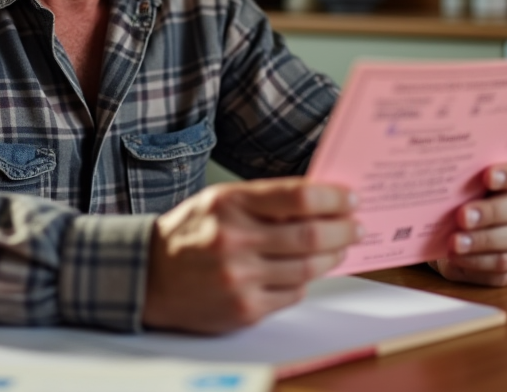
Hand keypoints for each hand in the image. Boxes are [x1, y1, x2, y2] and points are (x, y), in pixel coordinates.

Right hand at [142, 177, 360, 333]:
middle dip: (343, 230)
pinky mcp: (244, 308)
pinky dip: (304, 282)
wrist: (150, 276)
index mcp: (231, 204)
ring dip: (331, 257)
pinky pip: (292, 295)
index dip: (333, 198)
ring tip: (339, 248)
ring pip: (307, 269)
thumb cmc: (190, 233)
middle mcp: (235, 240)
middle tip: (356, 226)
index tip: (350, 198)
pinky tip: (306, 272)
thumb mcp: (220, 200)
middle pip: (310, 236)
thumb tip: (317, 200)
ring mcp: (240, 277)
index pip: (298, 197)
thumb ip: (265, 199)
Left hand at [433, 156, 506, 286]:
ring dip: (481, 242)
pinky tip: (457, 258)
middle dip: (490, 212)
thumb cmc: (462, 196)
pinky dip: (477, 264)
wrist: (454, 228)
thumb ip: (464, 172)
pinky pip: (503, 269)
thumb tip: (442, 165)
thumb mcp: (463, 180)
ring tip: (454, 242)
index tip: (487, 176)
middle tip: (462, 215)